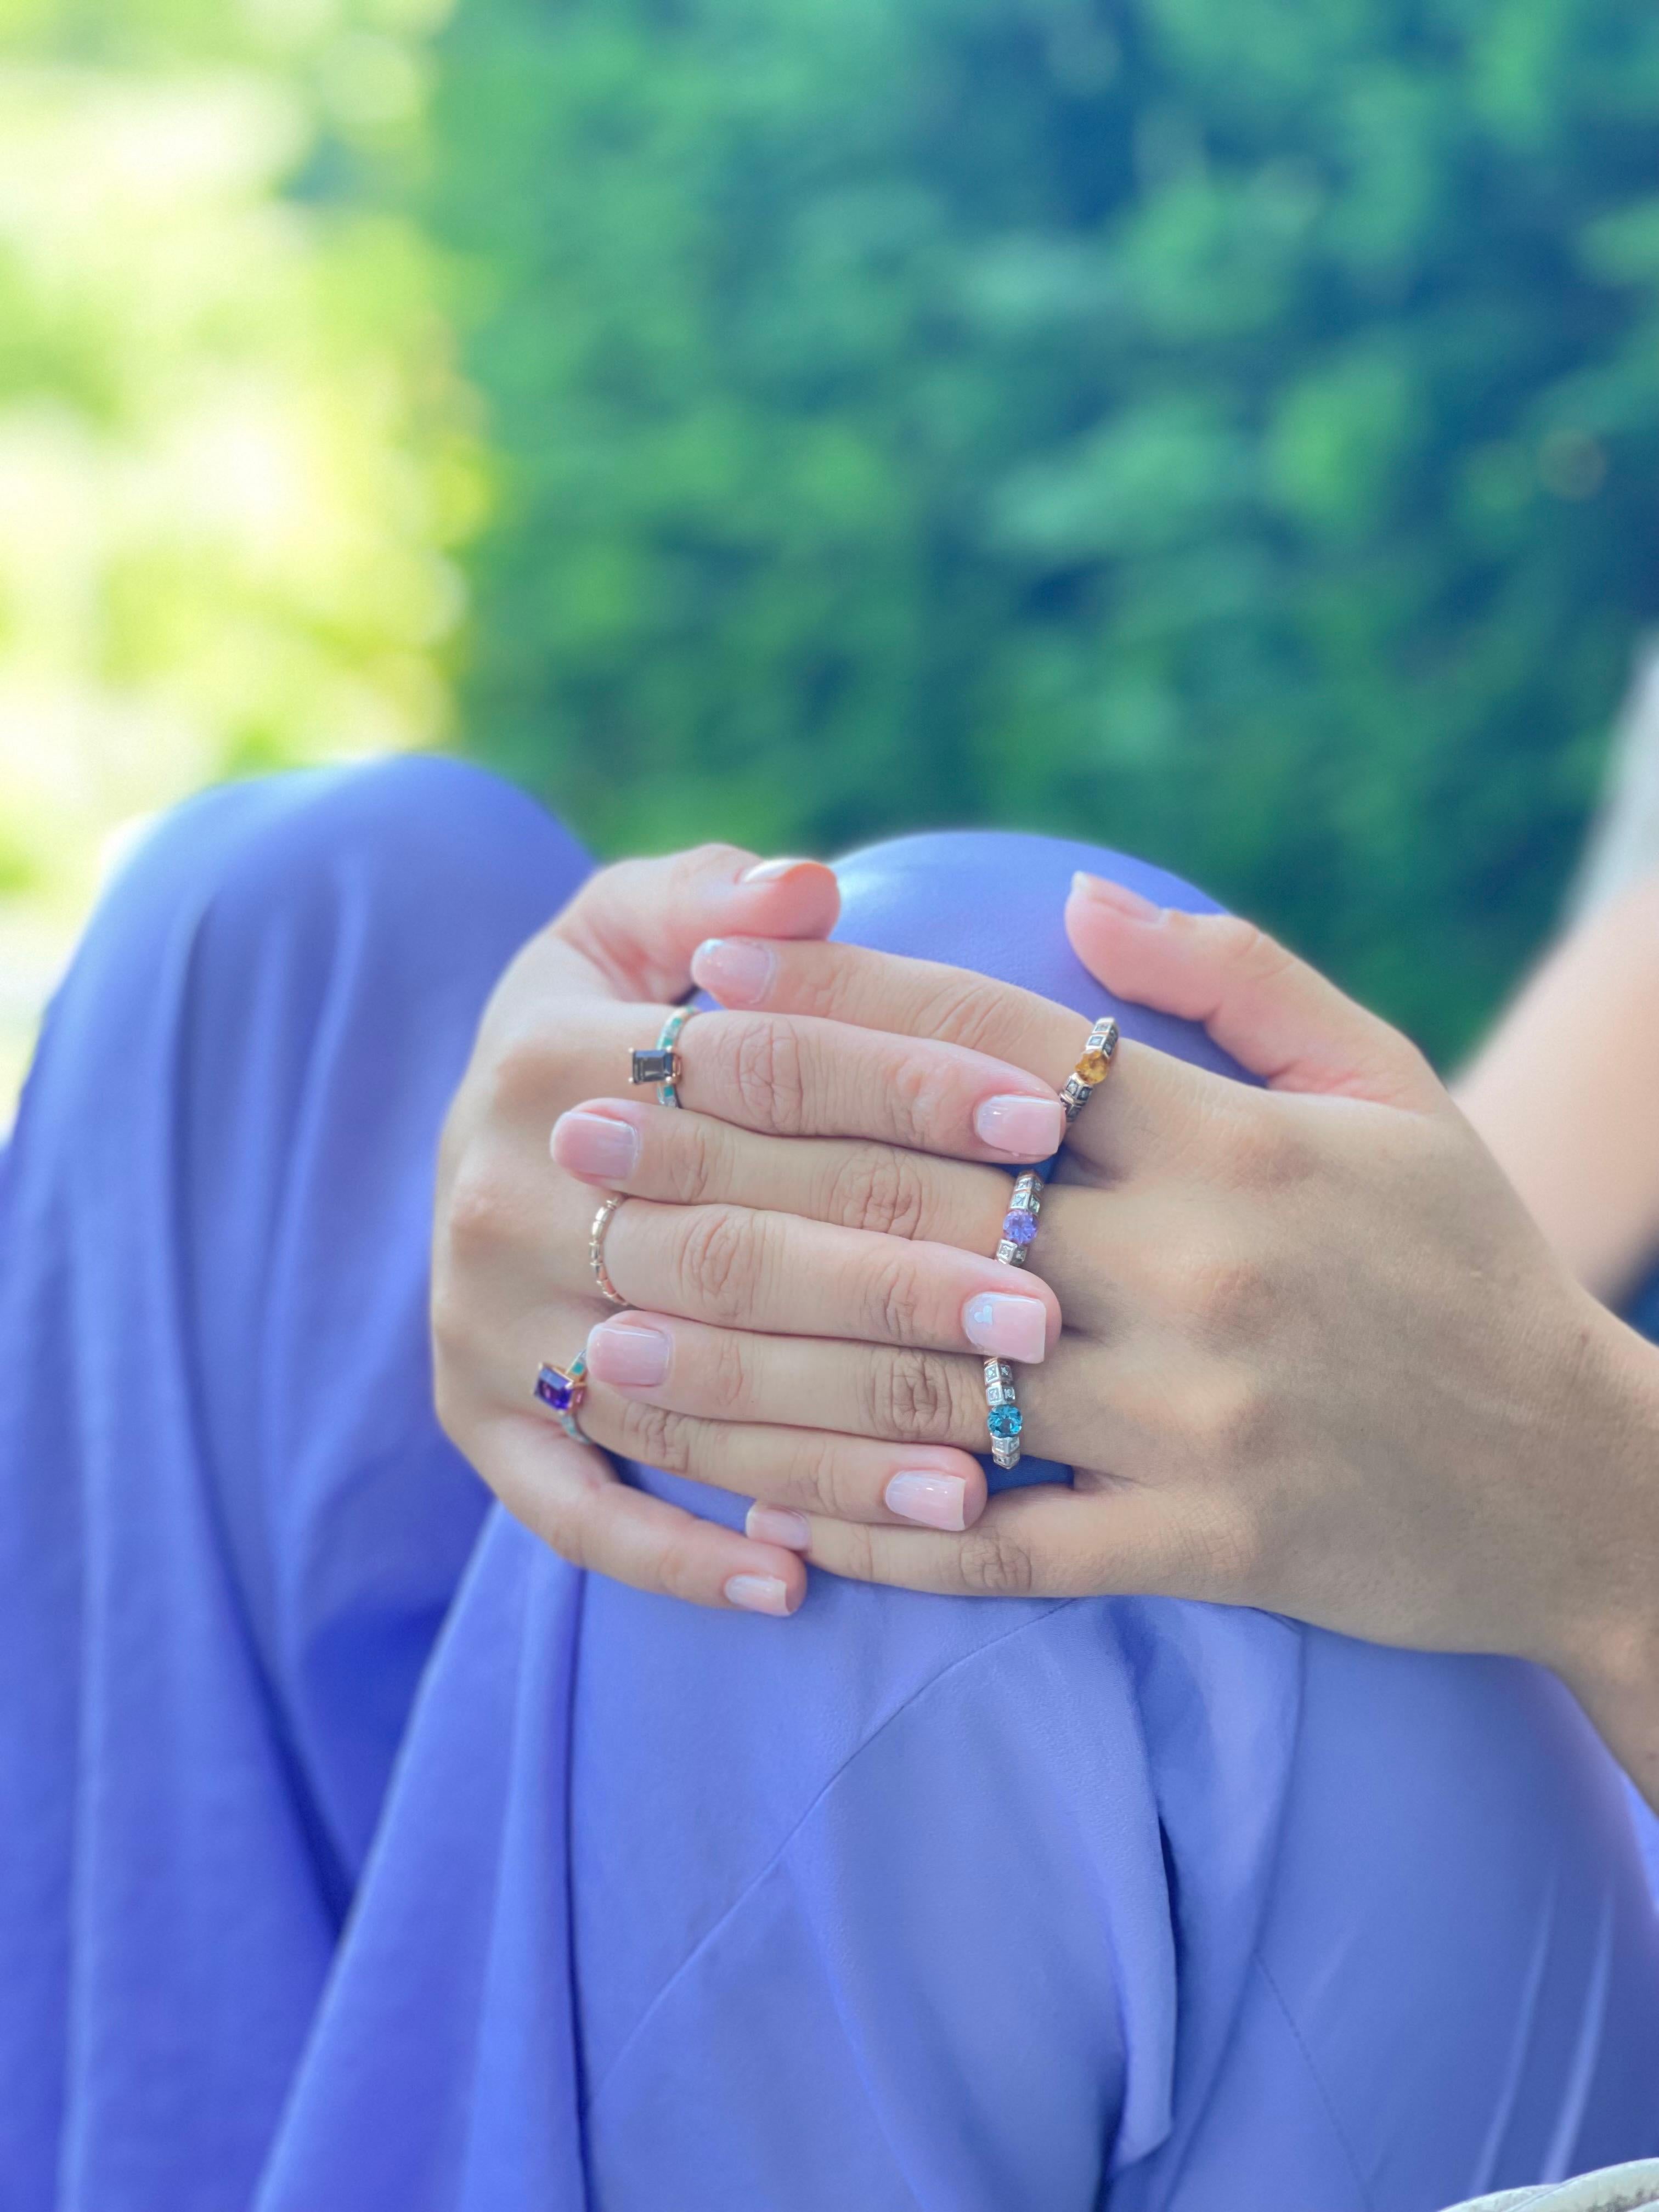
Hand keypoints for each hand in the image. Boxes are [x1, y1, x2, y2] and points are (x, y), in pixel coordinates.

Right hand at [431, 844, 1071, 1615]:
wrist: (485, 1130)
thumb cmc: (607, 1015)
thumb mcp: (625, 920)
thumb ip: (713, 893)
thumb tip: (807, 885)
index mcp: (546, 1054)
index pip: (761, 1072)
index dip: (910, 1086)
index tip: (1047, 1124)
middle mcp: (496, 1193)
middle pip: (733, 1246)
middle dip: (900, 1282)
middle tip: (1046, 1315)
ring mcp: (481, 1320)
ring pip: (677, 1399)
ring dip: (828, 1452)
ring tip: (977, 1483)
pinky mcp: (474, 1419)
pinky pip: (571, 1509)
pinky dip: (676, 1557)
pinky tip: (797, 1589)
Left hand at [578, 884, 1658, 1799]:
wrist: (1585, 1480)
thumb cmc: (1462, 1263)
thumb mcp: (1387, 1086)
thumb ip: (1240, 977)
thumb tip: (1085, 890)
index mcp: (1231, 1139)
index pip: (991, 1045)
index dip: (833, 1000)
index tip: (698, 975)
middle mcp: (1199, 1266)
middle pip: (918, 1205)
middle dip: (729, 1167)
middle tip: (576, 1141)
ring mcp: (1198, 1417)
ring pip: (927, 1390)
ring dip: (749, 1367)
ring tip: (605, 1339)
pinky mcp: (1205, 1548)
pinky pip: (1004, 1550)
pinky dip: (871, 1535)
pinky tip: (747, 1515)